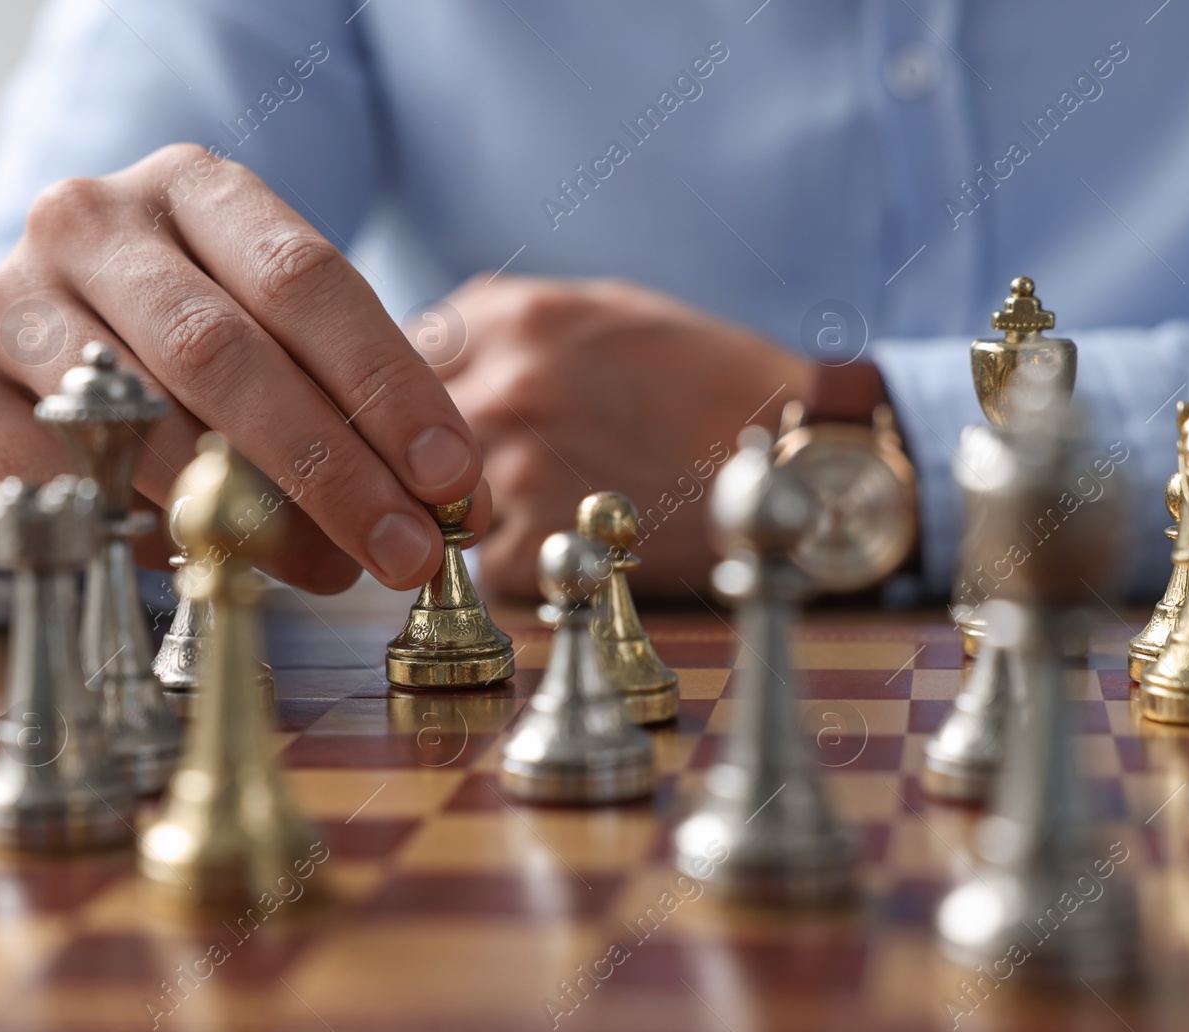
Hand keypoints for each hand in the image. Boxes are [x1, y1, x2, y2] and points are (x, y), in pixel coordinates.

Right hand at [0, 144, 487, 592]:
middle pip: (225, 352)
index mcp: (199, 189)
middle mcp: (94, 222)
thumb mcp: (288, 348)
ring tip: (322, 569)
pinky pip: (63, 479)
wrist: (48, 351)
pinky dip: (144, 531)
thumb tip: (460, 504)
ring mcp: (10, 298)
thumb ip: (368, 411)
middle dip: (332, 467)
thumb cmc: (196, 349)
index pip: (307, 280)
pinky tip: (199, 554)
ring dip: (245, 517)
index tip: (451, 474)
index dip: (387, 385)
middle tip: (403, 551)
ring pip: (141, 421)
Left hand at [428, 276, 813, 598]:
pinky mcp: (540, 545)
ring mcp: (517, 469)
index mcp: (520, 317)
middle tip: (457, 470)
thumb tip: (432, 350)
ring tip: (532, 506)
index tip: (424, 409)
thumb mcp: (608, 312)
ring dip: (461, 512)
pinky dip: (512, 562)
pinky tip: (565, 541)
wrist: (789, 461)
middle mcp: (509, 386)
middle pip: (399, 428)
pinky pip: (481, 563)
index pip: (403, 347)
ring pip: (433, 500)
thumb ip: (510, 324)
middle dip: (419, 453)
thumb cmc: (708, 381)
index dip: (412, 385)